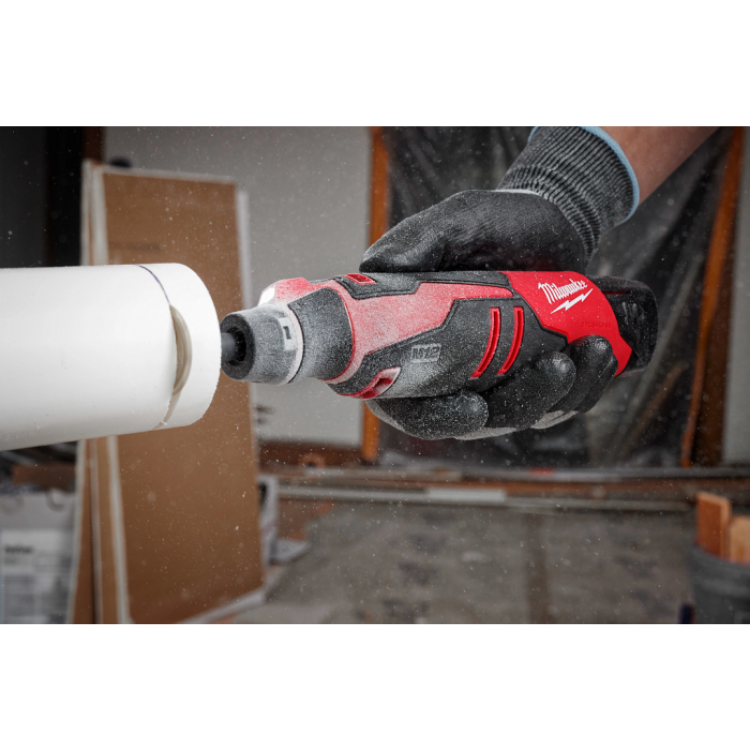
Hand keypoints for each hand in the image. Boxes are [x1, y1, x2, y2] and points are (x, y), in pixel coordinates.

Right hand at [360, 190, 618, 440]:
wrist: (550, 222)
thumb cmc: (493, 225)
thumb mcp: (455, 223)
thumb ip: (417, 241)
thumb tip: (377, 266)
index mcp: (414, 349)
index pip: (411, 405)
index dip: (437, 419)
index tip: (474, 407)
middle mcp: (453, 374)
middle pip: (477, 420)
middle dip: (521, 402)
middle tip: (555, 364)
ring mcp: (497, 381)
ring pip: (525, 414)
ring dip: (561, 392)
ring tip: (592, 348)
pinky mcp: (535, 378)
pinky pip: (561, 400)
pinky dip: (586, 382)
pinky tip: (600, 349)